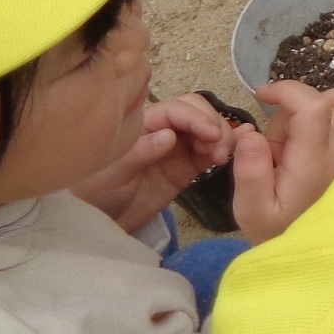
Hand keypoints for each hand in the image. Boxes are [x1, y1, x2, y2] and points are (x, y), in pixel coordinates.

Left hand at [70, 93, 239, 233]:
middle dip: (213, 124)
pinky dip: (226, 147)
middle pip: (197, 111)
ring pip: (208, 128)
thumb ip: (140, 152)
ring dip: (222, 137)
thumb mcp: (112, 172)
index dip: (197, 117)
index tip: (212, 135)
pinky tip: (236, 150)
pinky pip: (210, 151)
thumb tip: (170, 136)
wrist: (101, 223)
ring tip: (223, 158)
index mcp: (142, 125)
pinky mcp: (187, 167)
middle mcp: (162, 131)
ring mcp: (177, 148)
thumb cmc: (97, 193)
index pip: (176, 110)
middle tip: (220, 151)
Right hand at [232, 81, 333, 244]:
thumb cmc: (284, 230)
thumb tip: (250, 132)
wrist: (324, 249)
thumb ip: (249, 170)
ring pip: (330, 105)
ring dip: (306, 120)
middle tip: (277, 158)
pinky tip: (315, 129)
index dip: (286, 91)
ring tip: (295, 152)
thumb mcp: (254, 210)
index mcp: (319, 161)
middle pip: (313, 106)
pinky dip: (331, 107)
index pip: (313, 106)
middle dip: (285, 122)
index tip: (262, 96)